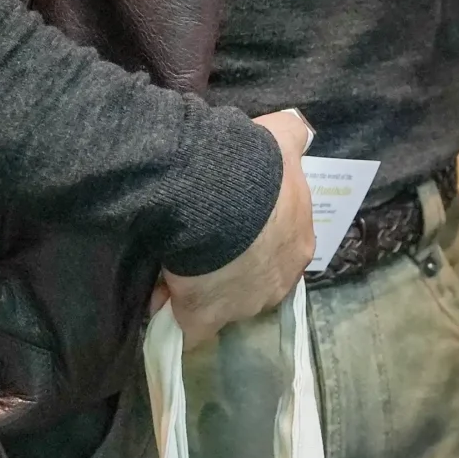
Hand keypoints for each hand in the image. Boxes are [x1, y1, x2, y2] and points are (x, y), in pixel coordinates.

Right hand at [157, 108, 314, 349]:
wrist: (221, 197)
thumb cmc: (257, 170)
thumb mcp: (283, 141)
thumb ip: (293, 137)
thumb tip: (293, 131)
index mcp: (299, 244)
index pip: (276, 249)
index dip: (252, 243)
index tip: (228, 232)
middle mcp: (279, 282)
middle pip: (251, 281)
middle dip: (228, 270)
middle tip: (200, 252)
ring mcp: (243, 305)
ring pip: (220, 303)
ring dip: (199, 289)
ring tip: (173, 269)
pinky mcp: (206, 320)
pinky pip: (189, 326)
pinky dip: (174, 316)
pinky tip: (160, 300)